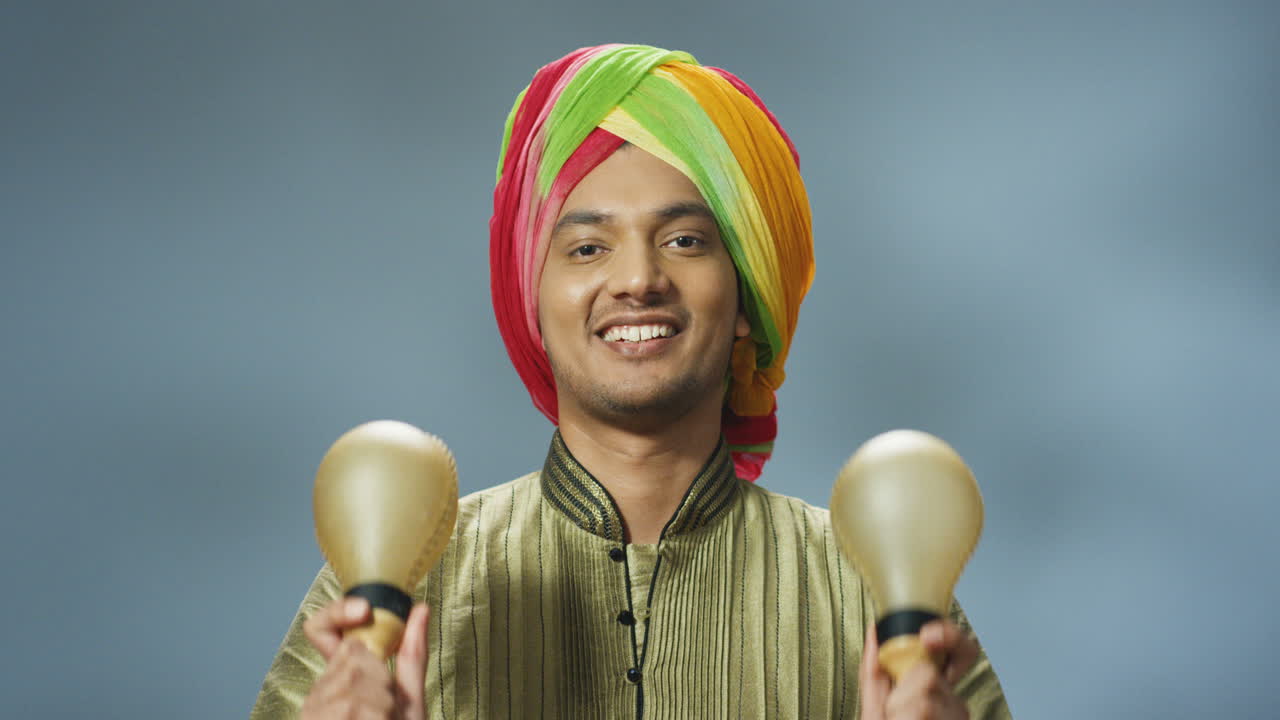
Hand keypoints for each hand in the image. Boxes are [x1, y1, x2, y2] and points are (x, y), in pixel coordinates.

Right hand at [300, 597, 430, 719]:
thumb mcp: (408, 697)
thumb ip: (411, 657)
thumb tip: (421, 608)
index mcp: (340, 677)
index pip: (322, 629)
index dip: (337, 612)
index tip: (364, 609)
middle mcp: (321, 691)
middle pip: (351, 654)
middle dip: (381, 679)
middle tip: (385, 712)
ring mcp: (314, 709)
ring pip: (355, 681)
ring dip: (383, 707)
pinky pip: (352, 706)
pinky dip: (376, 719)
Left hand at [859, 619, 977, 719]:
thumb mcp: (875, 706)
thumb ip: (874, 670)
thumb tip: (874, 631)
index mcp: (938, 690)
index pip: (962, 651)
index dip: (950, 637)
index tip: (928, 636)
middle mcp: (955, 705)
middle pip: (928, 676)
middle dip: (900, 693)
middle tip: (897, 712)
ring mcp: (955, 718)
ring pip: (922, 703)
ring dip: (898, 715)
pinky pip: (920, 715)